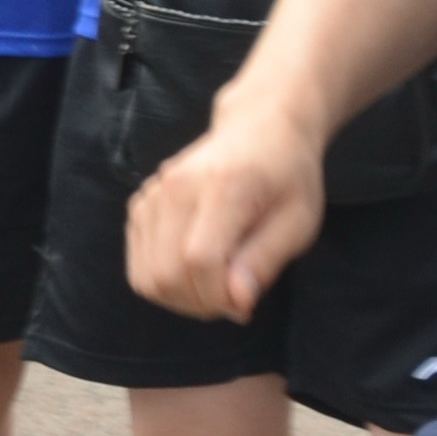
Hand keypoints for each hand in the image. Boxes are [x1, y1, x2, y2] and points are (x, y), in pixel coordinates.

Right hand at [121, 89, 324, 320]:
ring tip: (215, 288)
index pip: (199, 259)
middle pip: (164, 273)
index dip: (219, 297)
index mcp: (222, 187)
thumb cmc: (288, 176)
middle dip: (199, 304)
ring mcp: (151, 194)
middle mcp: (175, 187)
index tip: (246, 305)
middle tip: (233, 300)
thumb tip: (236, 303)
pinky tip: (194, 271)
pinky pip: (138, 264)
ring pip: (145, 276)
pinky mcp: (140, 204)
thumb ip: (265, 260)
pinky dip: (164, 281)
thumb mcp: (298, 221)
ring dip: (181, 298)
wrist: (258, 129)